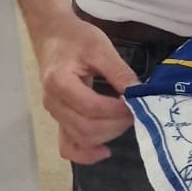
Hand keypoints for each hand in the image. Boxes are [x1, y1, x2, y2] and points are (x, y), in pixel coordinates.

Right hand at [32, 14, 138, 164]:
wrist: (53, 36)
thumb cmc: (76, 38)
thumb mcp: (100, 47)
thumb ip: (119, 72)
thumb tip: (138, 94)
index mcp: (60, 82)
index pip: (91, 107)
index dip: (116, 111)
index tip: (135, 103)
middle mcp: (53, 102)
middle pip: (86, 128)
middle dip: (116, 125)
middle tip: (134, 112)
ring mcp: (54, 114)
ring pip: (80, 138)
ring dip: (107, 135)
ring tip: (124, 119)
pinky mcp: (59, 119)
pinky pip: (67, 146)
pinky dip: (85, 154)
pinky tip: (104, 151)